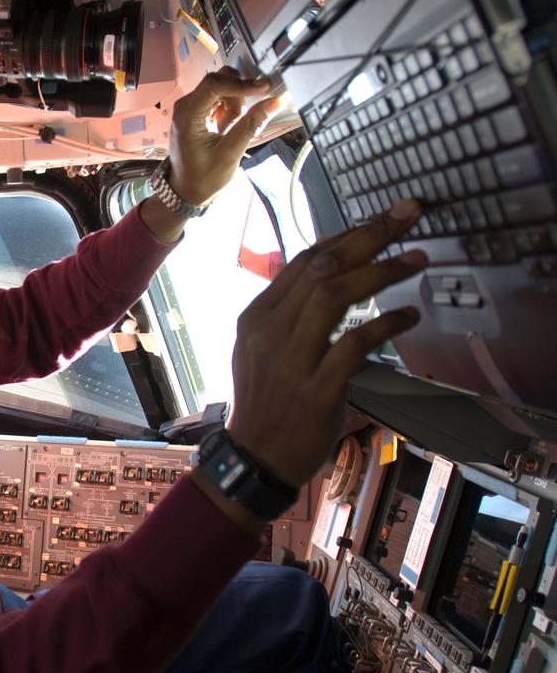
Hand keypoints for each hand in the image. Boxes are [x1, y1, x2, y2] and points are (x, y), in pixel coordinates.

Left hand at [168, 67, 280, 205]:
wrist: (188, 190)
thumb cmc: (205, 177)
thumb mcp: (231, 153)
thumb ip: (252, 124)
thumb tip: (276, 101)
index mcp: (187, 116)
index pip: (214, 84)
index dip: (241, 83)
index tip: (264, 87)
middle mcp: (185, 106)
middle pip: (218, 81)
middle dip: (238, 94)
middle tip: (245, 117)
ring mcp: (190, 107)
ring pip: (222, 88)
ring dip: (235, 104)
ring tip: (231, 129)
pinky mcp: (197, 111)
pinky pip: (220, 99)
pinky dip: (230, 109)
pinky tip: (228, 128)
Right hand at [226, 199, 426, 487]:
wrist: (255, 458)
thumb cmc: (266, 404)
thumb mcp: (261, 350)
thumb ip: (288, 314)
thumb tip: (328, 275)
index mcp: (257, 317)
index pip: (302, 261)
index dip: (345, 235)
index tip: (379, 218)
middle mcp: (270, 330)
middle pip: (321, 266)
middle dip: (368, 235)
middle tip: (408, 214)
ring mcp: (291, 358)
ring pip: (335, 295)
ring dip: (381, 271)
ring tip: (417, 259)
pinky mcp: (317, 387)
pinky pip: (355, 343)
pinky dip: (386, 324)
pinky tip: (409, 316)